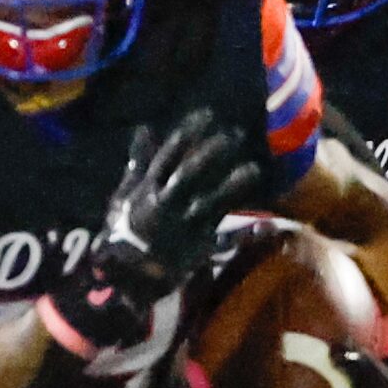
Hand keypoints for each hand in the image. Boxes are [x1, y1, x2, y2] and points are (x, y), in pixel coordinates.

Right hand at [96, 115, 265, 297]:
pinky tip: (265, 225)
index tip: (207, 115)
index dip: (188, 134)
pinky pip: (222, 241)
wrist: (125, 273)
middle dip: (212, 153)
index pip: (168, 156)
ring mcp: (183, 225)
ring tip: (254, 168)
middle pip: (190, 173)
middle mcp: (167, 204)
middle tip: (234, 135)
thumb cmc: (122, 231)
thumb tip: (145, 129)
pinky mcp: (196, 246)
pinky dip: (243, 236)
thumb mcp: (124, 194)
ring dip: (232, 185)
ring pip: (209, 201)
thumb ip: (137, 163)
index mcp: (149, 190)